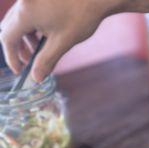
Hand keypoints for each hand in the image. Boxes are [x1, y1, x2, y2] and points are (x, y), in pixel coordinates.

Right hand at [0, 0, 122, 81]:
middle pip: (10, 28)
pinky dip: (33, 28)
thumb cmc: (81, 17)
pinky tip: (46, 36)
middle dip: (18, 48)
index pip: (7, 38)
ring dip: (26, 39)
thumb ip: (46, 61)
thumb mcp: (62, 43)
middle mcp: (24, 3)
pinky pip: (29, 13)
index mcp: (26, 13)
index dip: (11, 57)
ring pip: (19, 21)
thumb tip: (36, 78)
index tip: (20, 72)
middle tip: (29, 63)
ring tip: (41, 52)